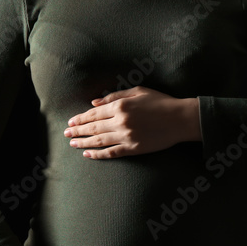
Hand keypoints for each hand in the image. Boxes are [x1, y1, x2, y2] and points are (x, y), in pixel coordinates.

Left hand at [65, 86, 200, 158]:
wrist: (180, 119)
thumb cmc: (161, 102)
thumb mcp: (138, 91)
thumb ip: (114, 96)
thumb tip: (94, 103)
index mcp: (120, 106)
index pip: (94, 114)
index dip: (80, 118)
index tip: (71, 121)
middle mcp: (120, 122)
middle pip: (93, 128)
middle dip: (77, 130)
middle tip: (66, 133)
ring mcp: (126, 136)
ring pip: (99, 141)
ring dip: (83, 142)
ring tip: (72, 143)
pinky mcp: (133, 148)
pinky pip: (111, 152)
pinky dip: (98, 154)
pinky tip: (88, 154)